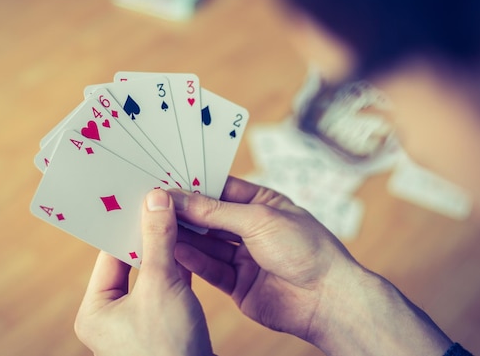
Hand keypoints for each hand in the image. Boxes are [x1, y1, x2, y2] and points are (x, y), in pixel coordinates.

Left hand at [74, 189, 213, 355]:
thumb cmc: (168, 347)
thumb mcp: (161, 285)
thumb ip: (158, 240)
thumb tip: (156, 199)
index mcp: (95, 309)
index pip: (110, 254)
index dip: (128, 224)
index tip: (144, 197)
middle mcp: (111, 316)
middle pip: (131, 262)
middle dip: (150, 234)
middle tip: (164, 201)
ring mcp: (137, 322)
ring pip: (151, 274)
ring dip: (166, 249)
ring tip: (180, 217)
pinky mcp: (162, 325)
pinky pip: (167, 287)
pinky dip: (179, 268)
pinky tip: (192, 246)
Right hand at [170, 176, 355, 343]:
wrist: (327, 299)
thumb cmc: (305, 248)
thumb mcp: (258, 219)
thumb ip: (214, 211)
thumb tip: (178, 198)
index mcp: (262, 203)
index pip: (221, 189)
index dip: (194, 186)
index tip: (165, 180)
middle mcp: (251, 228)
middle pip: (209, 217)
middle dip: (185, 212)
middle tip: (153, 203)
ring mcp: (244, 256)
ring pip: (206, 243)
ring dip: (184, 236)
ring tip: (155, 225)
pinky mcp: (237, 283)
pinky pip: (209, 268)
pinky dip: (192, 260)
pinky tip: (174, 249)